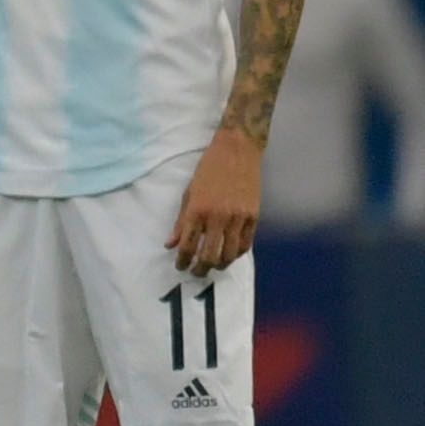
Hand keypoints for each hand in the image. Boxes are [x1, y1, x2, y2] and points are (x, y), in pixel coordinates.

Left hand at [170, 123, 261, 277]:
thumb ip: (181, 222)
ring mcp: (239, 218)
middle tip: (196, 272)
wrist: (237, 153)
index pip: (188, 246)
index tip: (181, 266)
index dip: (183, 261)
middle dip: (201, 268)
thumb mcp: (188, 194)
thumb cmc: (208, 171)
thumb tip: (170, 245)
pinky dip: (237, 254)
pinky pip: (246, 244)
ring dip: (220, 264)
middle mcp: (218, 218)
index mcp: (197, 211)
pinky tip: (230, 255)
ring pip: (230, 254)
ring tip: (213, 266)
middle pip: (210, 255)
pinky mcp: (254, 217)